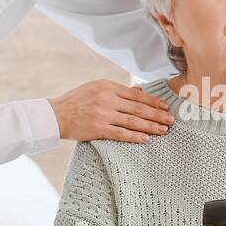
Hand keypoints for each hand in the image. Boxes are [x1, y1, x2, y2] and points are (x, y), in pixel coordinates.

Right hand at [49, 79, 175, 142]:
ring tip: (163, 130)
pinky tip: (146, 139)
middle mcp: (107, 99)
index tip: (165, 106)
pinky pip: (121, 134)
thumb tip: (139, 90)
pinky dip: (134, 136)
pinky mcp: (98, 129)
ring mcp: (103, 114)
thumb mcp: (95, 88)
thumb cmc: (75, 101)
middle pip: (138, 108)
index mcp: (108, 86)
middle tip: (171, 120)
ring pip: (133, 121)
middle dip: (157, 115)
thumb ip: (116, 90)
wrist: (54, 115)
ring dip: (150, 126)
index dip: (153, 101)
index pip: (137, 94)